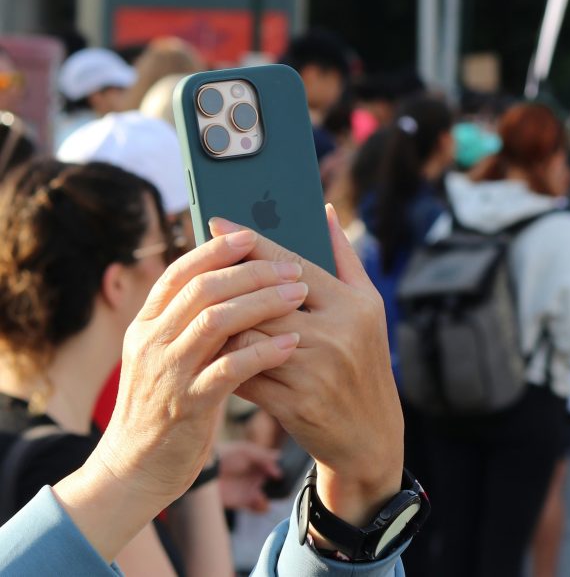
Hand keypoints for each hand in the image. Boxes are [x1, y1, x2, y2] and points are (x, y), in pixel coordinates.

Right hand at [54, 231, 304, 560]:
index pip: (180, 272)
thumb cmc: (168, 404)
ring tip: (299, 293)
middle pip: (203, 288)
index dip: (216, 250)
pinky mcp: (186, 406)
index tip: (252, 235)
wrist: (136, 470)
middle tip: (292, 266)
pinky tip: (291, 343)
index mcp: (148, 323)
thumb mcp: (171, 355)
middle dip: (251, 271)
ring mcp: (167, 373)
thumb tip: (243, 280)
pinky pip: (228, 370)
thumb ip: (195, 322)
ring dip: (262, 302)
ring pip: (215, 321)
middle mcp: (152, 342)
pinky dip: (263, 352)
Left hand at [210, 206, 403, 528]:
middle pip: (263, 300)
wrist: (371, 436)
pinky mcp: (297, 403)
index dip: (252, 243)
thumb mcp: (368, 306)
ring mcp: (316, 370)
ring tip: (202, 315)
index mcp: (354, 304)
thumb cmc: (366, 361)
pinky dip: (225, 363)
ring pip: (249, 337)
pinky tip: (213, 355)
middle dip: (228, 287)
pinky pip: (246, 375)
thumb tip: (324, 211)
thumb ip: (344, 257)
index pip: (294, 264)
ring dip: (222, 327)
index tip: (217, 222)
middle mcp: (337, 334)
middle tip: (196, 272)